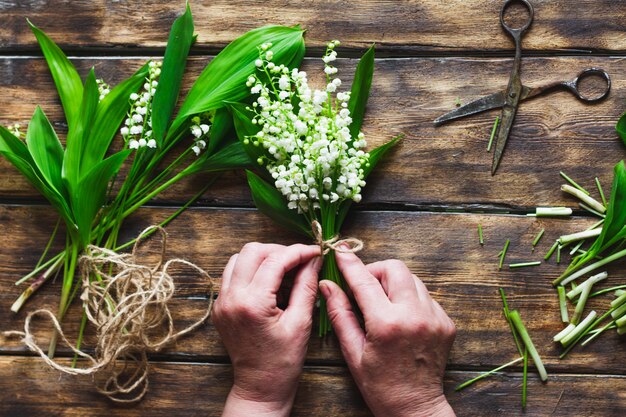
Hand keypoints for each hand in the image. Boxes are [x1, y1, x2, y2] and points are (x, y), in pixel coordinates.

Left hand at [213, 243, 320, 416]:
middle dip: (278, 250)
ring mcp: (221, 302)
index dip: (298, 252)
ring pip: (237, 259)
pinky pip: (232, 275)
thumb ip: (306, 286)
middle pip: (251, 251)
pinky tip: (269, 282)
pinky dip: (251, 271)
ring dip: (262, 258)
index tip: (315, 251)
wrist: (260, 387)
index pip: (275, 260)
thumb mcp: (301, 323)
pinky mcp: (220, 307)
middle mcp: (231, 298)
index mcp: (252, 303)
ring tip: (284, 269)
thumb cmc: (283, 362)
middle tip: (299, 260)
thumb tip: (314, 260)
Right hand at [320, 252, 455, 416]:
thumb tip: (327, 284)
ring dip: (394, 284)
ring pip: (412, 279)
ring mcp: (435, 318)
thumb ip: (339, 313)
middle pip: (395, 268)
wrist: (415, 408)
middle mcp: (414, 315)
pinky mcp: (446, 323)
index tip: (340, 251)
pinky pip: (425, 296)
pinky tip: (401, 318)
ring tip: (382, 304)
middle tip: (365, 287)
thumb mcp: (353, 351)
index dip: (350, 263)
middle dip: (376, 271)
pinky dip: (410, 299)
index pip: (364, 280)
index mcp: (387, 324)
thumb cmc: (379, 385)